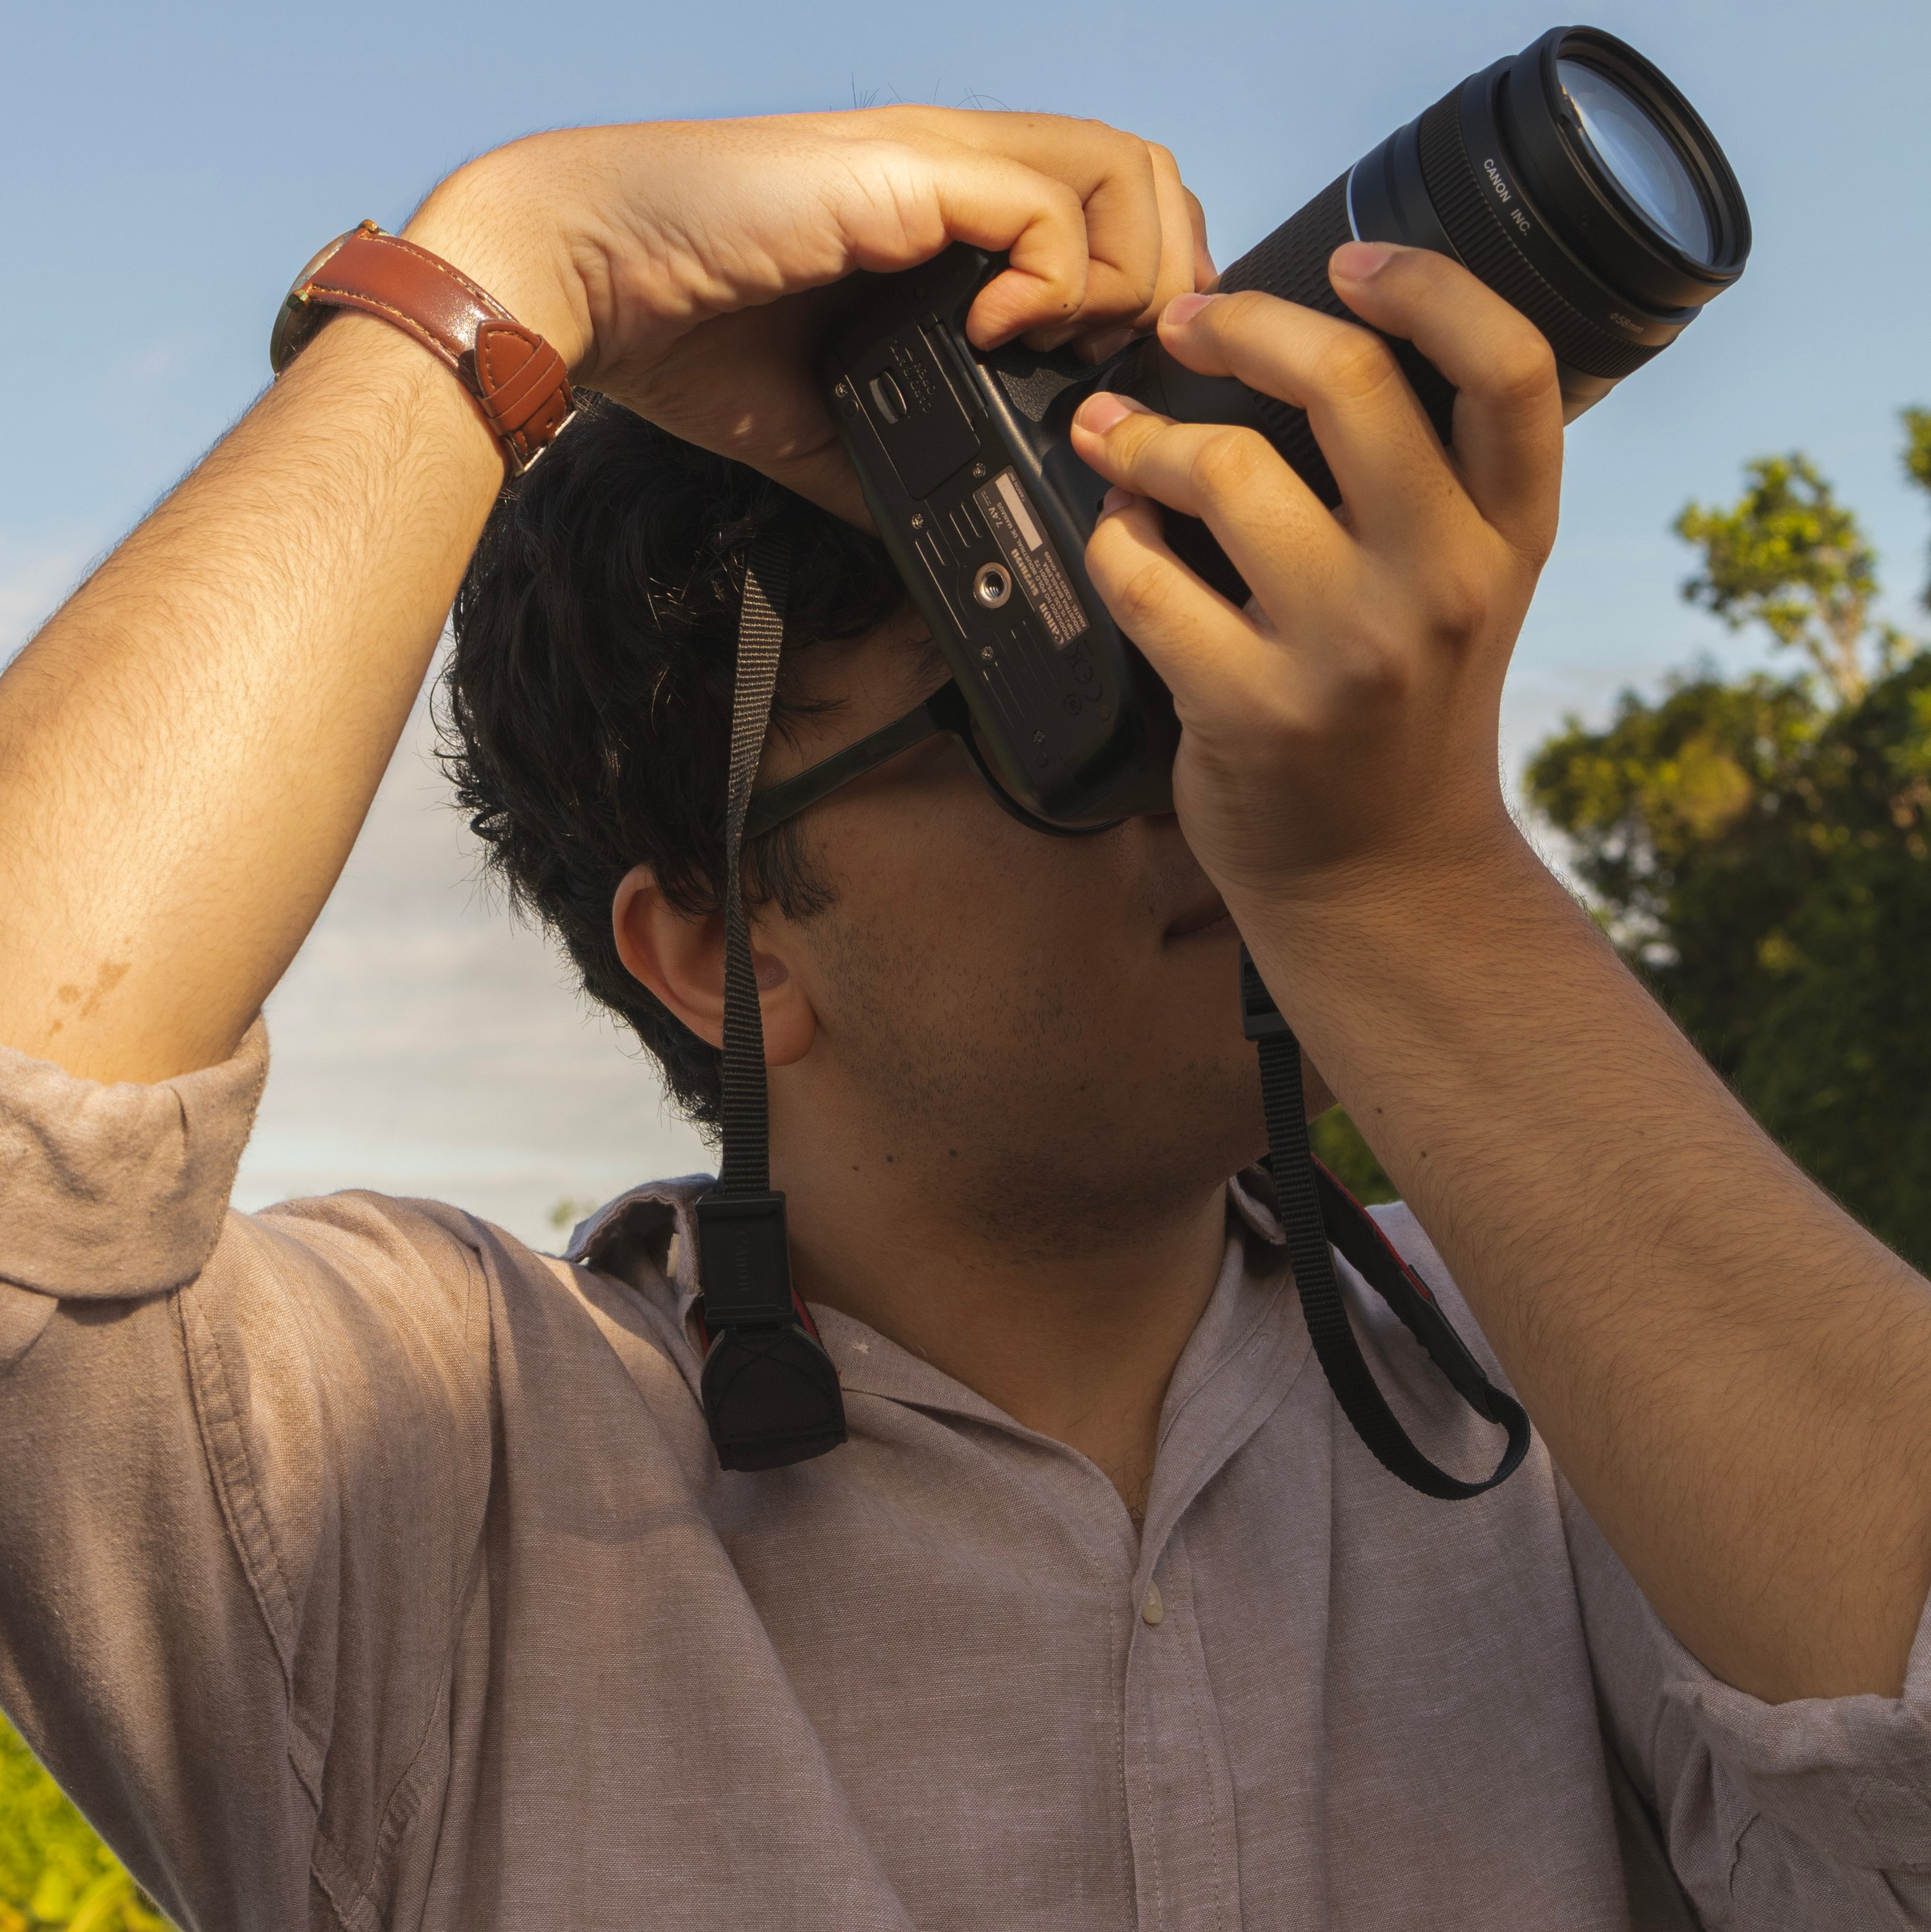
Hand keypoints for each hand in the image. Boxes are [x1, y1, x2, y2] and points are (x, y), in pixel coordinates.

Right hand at [408, 111, 1209, 520]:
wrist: (579, 281)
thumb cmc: (677, 335)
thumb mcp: (814, 423)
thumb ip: (888, 454)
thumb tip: (928, 519)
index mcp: (941, 212)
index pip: (1103, 205)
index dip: (1142, 284)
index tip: (1111, 374)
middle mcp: (955, 168)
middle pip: (1143, 171)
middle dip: (1168, 274)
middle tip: (1117, 363)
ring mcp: (936, 161)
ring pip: (1121, 170)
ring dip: (1125, 274)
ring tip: (1061, 348)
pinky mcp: (908, 172)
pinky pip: (1045, 207)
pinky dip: (1052, 284)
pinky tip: (994, 338)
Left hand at [1067, 242, 1561, 918]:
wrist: (1379, 875)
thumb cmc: (1400, 717)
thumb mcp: (1458, 591)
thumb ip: (1420, 482)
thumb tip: (1293, 348)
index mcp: (1507, 536)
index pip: (1509, 367)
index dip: (1429, 284)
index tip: (1347, 261)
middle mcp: (1443, 582)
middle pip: (1348, 381)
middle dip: (1239, 325)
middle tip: (1183, 322)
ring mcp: (1350, 650)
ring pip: (1224, 471)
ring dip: (1144, 437)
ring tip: (1113, 437)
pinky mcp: (1253, 709)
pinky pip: (1147, 576)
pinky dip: (1113, 538)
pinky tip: (1119, 537)